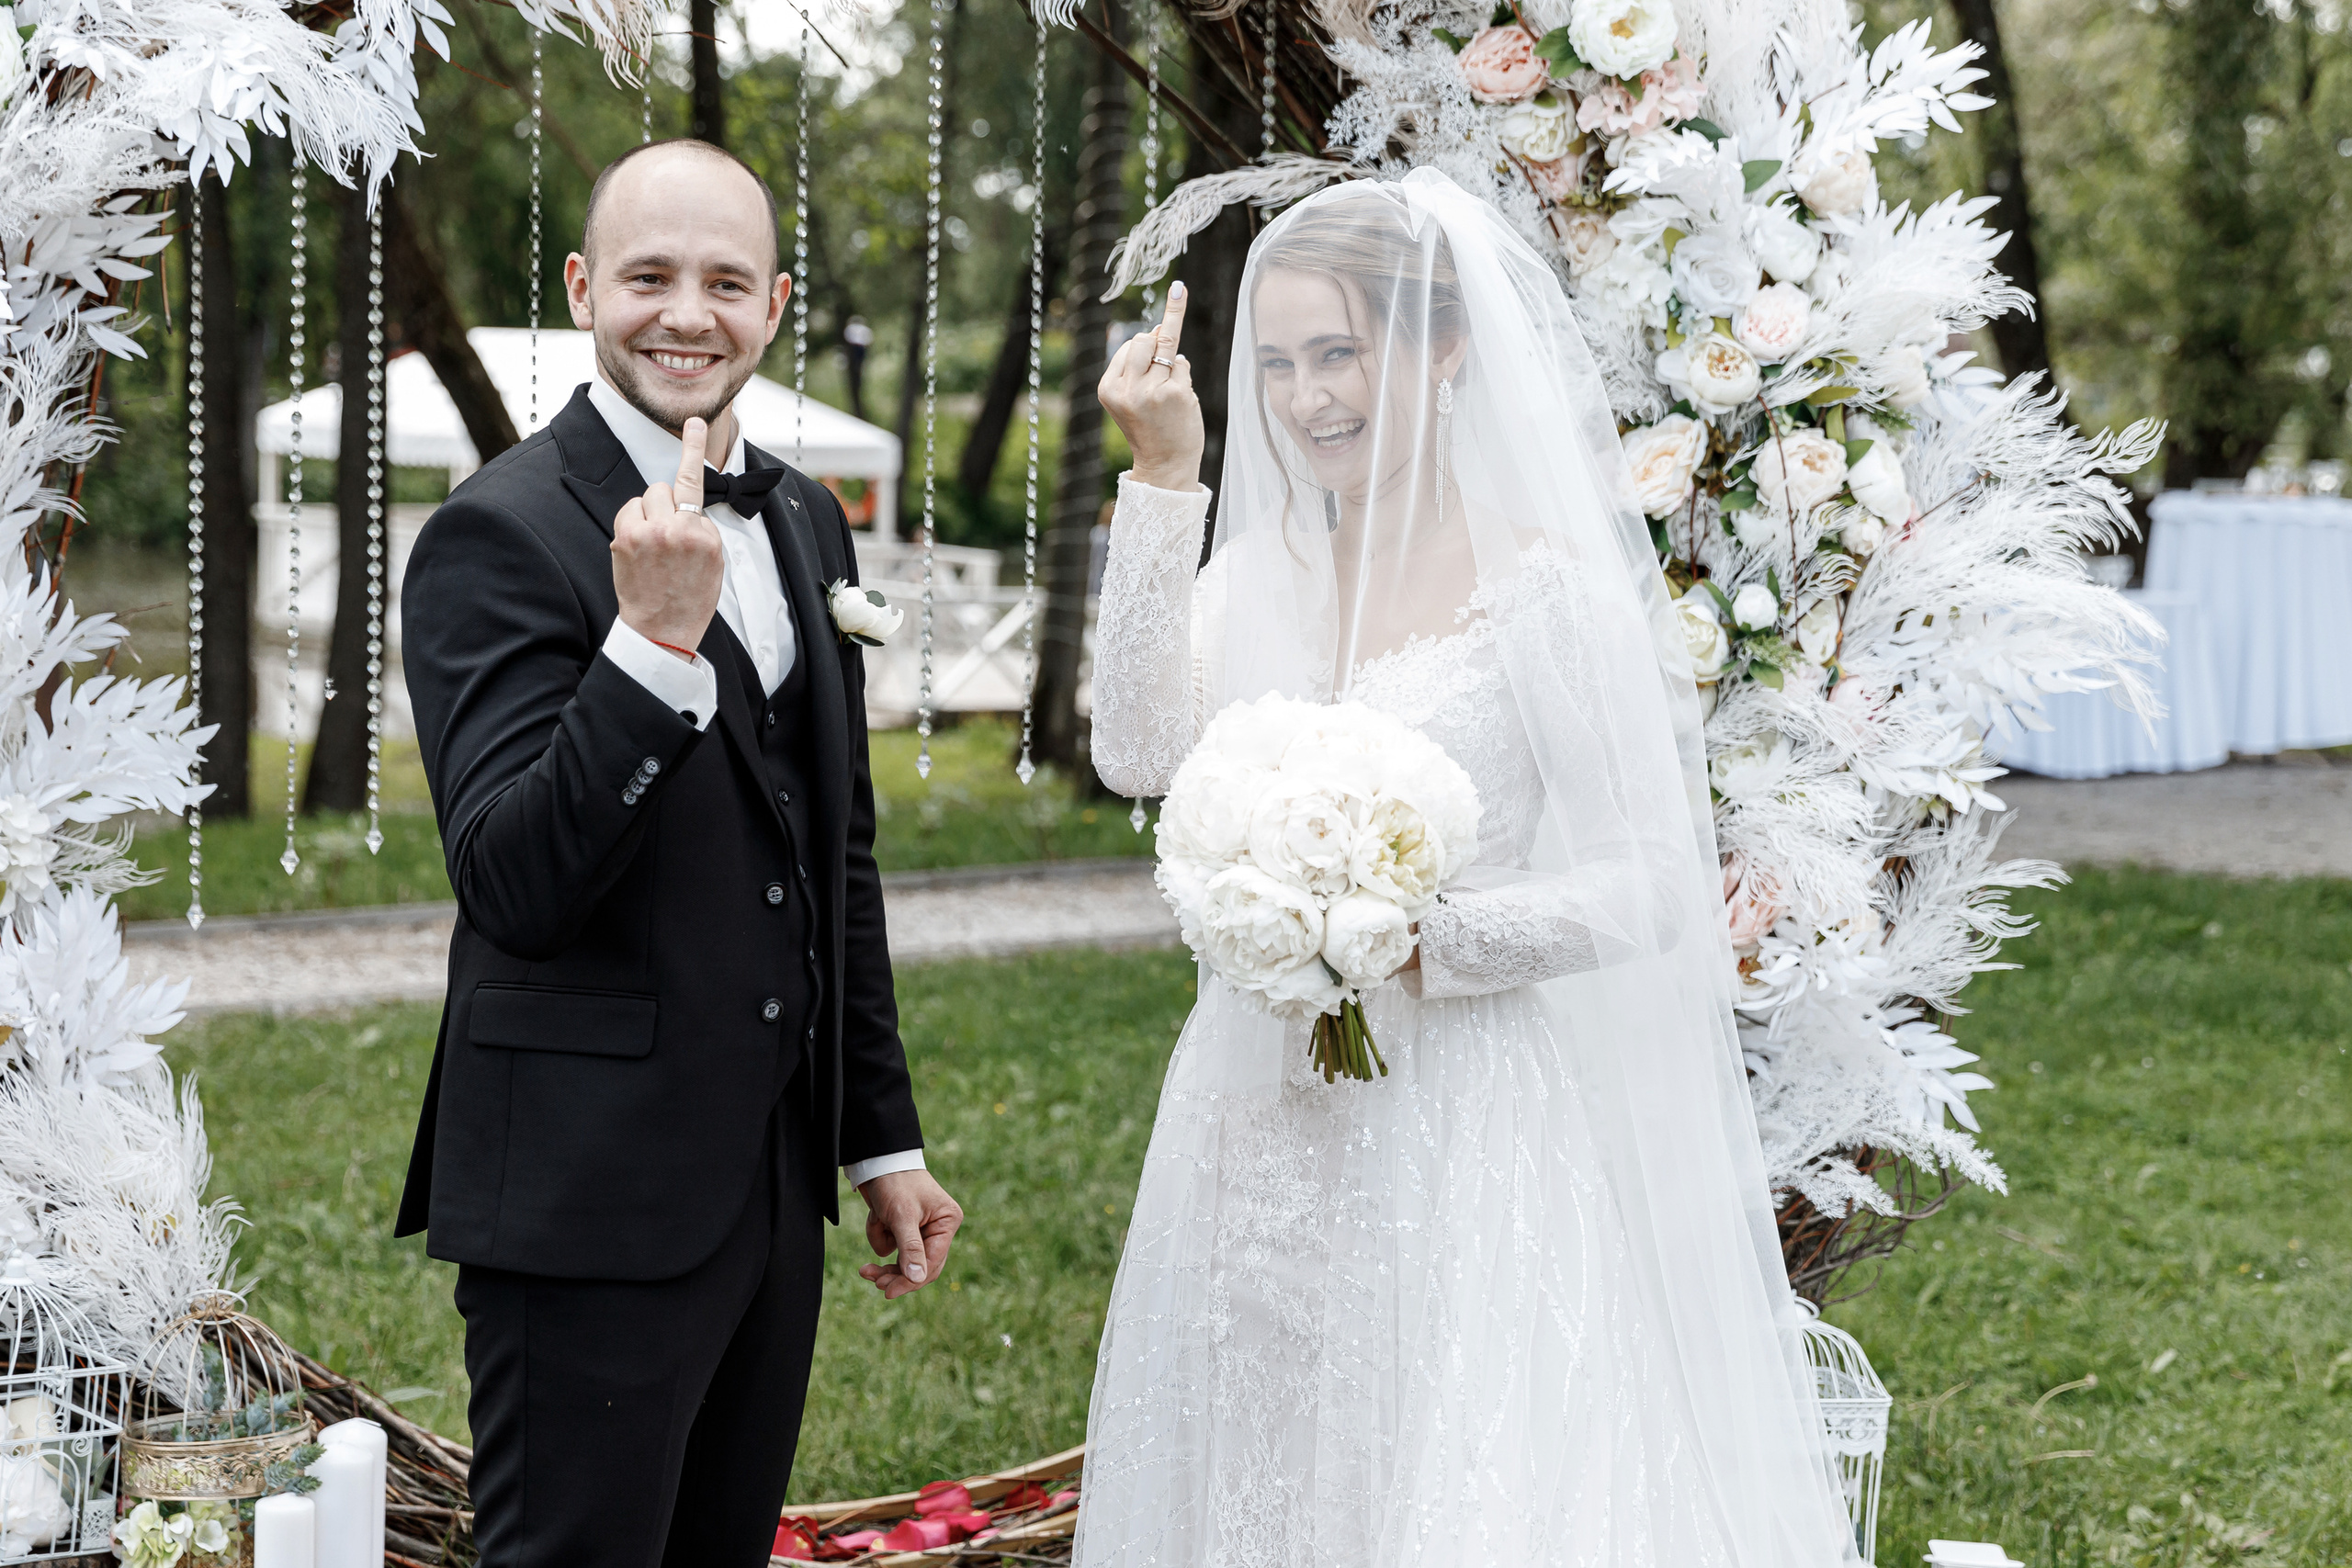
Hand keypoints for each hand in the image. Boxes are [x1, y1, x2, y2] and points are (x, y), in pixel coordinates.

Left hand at [611, 415, 724, 656]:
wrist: (664, 629)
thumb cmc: (691, 596)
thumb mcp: (713, 559)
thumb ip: (701, 527)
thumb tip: (684, 507)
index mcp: (702, 534)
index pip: (697, 484)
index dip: (694, 447)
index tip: (694, 422)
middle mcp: (675, 530)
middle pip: (664, 489)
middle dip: (666, 506)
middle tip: (668, 535)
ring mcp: (647, 534)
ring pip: (646, 497)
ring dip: (649, 513)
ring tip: (654, 545)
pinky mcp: (625, 539)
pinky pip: (629, 512)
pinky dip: (633, 523)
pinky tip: (640, 548)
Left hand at [856, 1168, 962, 1300]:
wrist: (876, 1159)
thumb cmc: (894, 1182)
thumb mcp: (902, 1216)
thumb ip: (910, 1249)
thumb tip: (918, 1279)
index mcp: (947, 1222)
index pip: (932, 1262)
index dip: (911, 1280)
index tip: (888, 1291)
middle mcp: (938, 1227)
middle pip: (919, 1266)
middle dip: (895, 1273)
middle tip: (874, 1281)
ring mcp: (921, 1228)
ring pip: (902, 1259)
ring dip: (883, 1252)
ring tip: (865, 1267)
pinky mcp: (904, 1227)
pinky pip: (891, 1245)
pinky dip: (879, 1235)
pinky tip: (875, 1218)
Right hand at [1099, 282, 1203, 492]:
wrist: (1165, 465)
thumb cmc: (1150, 428)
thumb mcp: (1131, 397)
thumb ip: (1139, 365)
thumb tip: (1160, 327)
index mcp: (1109, 388)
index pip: (1128, 345)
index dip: (1144, 343)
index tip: (1162, 320)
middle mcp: (1128, 389)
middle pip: (1144, 339)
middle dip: (1156, 341)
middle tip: (1161, 368)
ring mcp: (1153, 390)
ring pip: (1166, 345)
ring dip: (1171, 361)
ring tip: (1168, 390)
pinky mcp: (1177, 393)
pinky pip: (1183, 364)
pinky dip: (1184, 376)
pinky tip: (1179, 400)